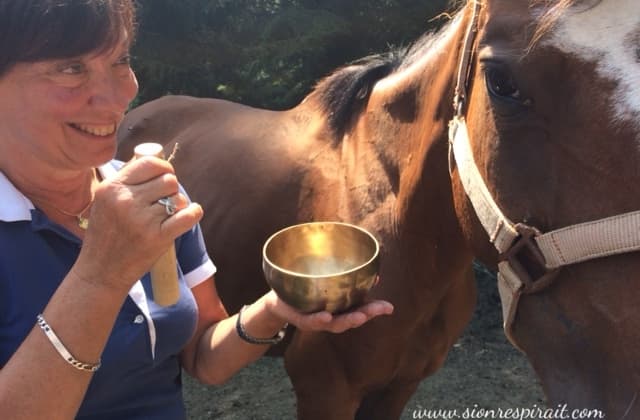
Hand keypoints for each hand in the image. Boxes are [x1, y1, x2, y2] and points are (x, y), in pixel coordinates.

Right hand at [74, 157, 202, 291]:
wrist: (100, 272)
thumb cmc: (105, 235)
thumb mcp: (104, 201)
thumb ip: (126, 181)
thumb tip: (157, 162)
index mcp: (112, 188)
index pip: (149, 162)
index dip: (163, 168)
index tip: (164, 177)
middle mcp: (125, 201)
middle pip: (168, 179)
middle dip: (170, 189)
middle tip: (164, 201)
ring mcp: (142, 220)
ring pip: (177, 198)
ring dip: (178, 204)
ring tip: (167, 214)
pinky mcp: (157, 238)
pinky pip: (188, 216)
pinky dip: (194, 213)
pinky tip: (191, 213)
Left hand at [263, 290, 393, 332]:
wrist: (278, 303)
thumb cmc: (306, 294)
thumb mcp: (328, 284)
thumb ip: (349, 280)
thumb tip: (374, 274)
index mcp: (339, 310)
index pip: (361, 311)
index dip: (376, 310)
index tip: (390, 307)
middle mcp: (331, 318)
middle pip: (351, 319)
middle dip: (367, 314)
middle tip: (380, 309)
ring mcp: (316, 320)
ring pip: (334, 324)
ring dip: (347, 320)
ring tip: (359, 316)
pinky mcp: (299, 319)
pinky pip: (310, 321)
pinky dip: (318, 320)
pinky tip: (326, 316)